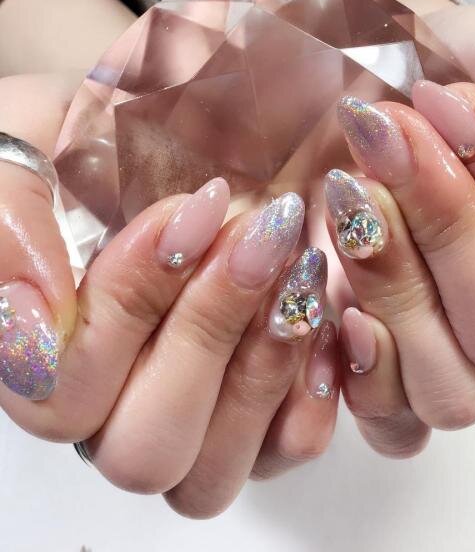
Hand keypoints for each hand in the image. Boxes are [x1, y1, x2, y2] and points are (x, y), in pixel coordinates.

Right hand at [0, 73, 338, 517]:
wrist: (193, 126)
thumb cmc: (109, 134)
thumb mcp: (40, 139)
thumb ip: (13, 225)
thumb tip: (36, 319)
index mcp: (54, 356)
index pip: (65, 394)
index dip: (126, 306)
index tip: (189, 211)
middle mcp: (119, 408)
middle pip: (145, 448)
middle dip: (206, 332)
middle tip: (257, 235)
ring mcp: (195, 423)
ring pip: (214, 468)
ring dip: (264, 363)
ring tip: (299, 265)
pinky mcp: (265, 418)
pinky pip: (289, 447)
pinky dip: (313, 391)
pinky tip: (324, 311)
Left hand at [324, 0, 474, 456]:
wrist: (359, 83)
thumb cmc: (452, 71)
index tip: (453, 105)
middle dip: (445, 229)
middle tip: (389, 143)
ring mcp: (449, 348)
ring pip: (453, 388)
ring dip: (399, 290)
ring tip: (352, 198)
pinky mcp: (380, 363)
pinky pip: (395, 423)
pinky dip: (370, 378)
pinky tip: (345, 310)